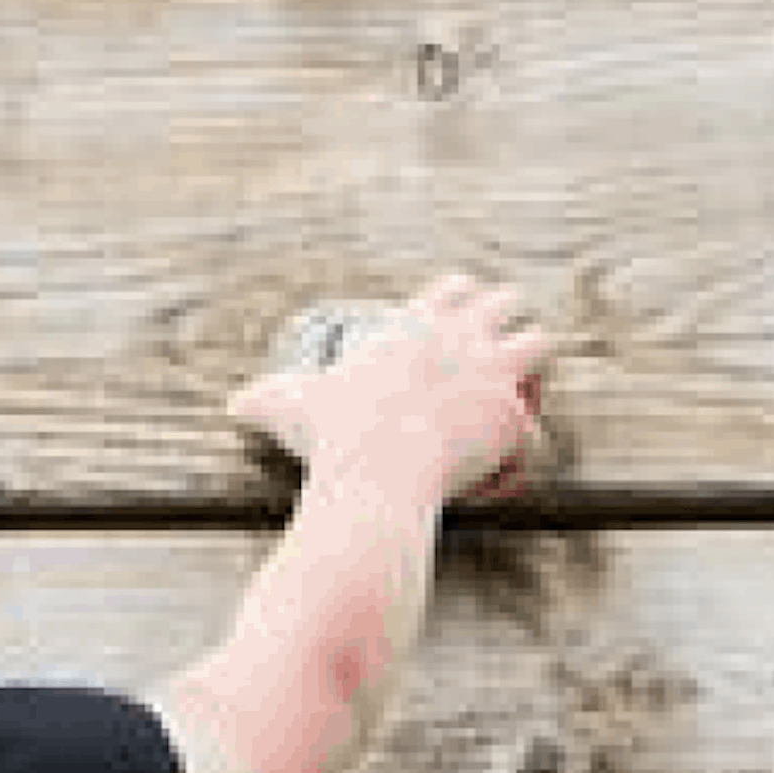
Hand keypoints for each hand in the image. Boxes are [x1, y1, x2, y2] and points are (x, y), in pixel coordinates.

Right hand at [224, 273, 553, 505]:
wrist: (371, 476)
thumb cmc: (329, 440)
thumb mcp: (290, 407)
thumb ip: (263, 399)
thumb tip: (230, 407)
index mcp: (417, 324)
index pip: (457, 287)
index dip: (462, 312)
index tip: (453, 348)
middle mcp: (462, 335)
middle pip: (510, 299)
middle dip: (504, 335)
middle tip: (484, 384)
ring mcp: (494, 372)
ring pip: (543, 342)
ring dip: (530, 381)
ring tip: (500, 421)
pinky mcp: (514, 417)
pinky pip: (537, 433)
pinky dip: (519, 462)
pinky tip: (490, 484)